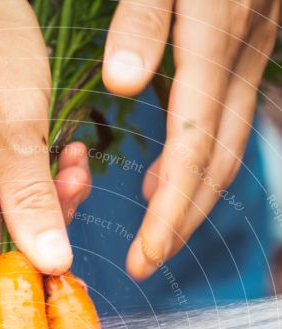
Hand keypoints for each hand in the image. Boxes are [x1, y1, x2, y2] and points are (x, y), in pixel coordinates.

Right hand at [0, 0, 89, 328]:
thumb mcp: (16, 114)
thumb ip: (29, 194)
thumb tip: (49, 265)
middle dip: (26, 292)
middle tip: (64, 316)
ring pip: (3, 240)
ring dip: (47, 223)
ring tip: (70, 171)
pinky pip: (9, 207)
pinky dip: (42, 196)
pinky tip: (63, 162)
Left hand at [102, 0, 279, 277]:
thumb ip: (143, 18)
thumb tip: (122, 85)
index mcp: (213, 37)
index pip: (193, 145)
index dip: (171, 208)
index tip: (146, 254)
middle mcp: (240, 52)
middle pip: (217, 159)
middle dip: (183, 219)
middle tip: (147, 261)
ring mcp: (250, 50)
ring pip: (227, 143)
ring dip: (193, 195)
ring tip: (156, 233)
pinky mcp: (245, 43)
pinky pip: (226, 117)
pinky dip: (199, 157)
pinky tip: (168, 173)